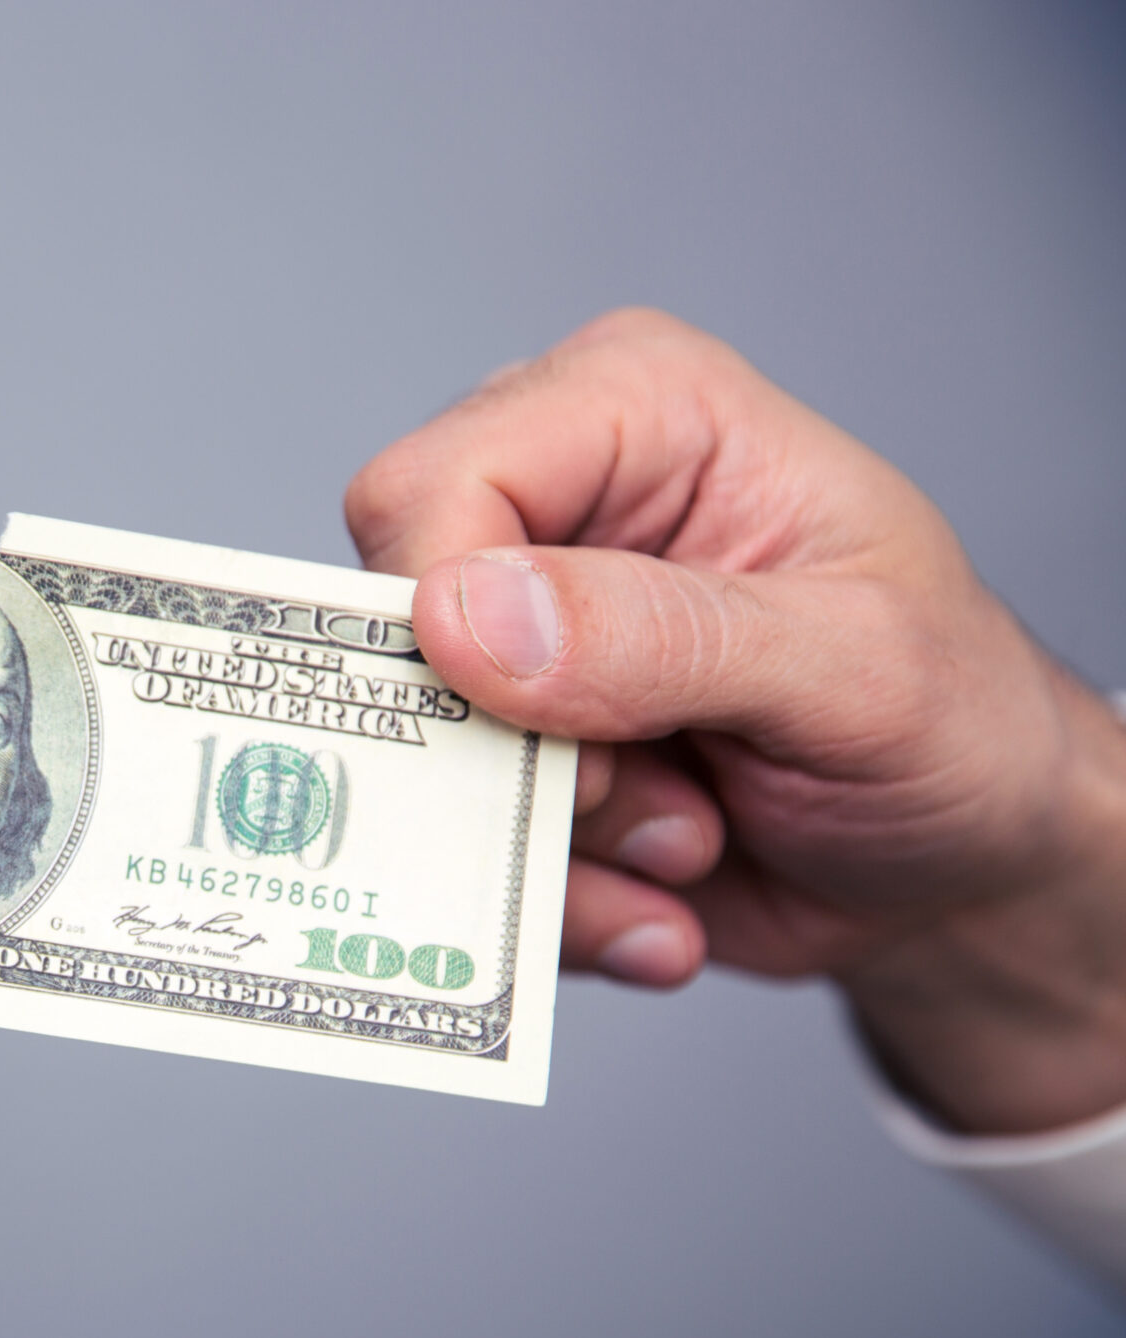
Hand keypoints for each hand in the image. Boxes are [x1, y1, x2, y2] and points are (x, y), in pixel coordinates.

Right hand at [346, 309, 1125, 1133]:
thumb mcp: (851, 668)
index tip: (558, 729)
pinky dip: (562, 906)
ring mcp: (516, 643)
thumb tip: (467, 619)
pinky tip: (665, 900)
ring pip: (416, 765)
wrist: (966, 864)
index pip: (431, 489)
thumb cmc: (954, 719)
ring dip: (560, 848)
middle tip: (650, 802)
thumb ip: (663, 636)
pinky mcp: (507, 756)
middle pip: (388, 632)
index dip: (447, 620)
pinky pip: (455, 852)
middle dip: (518, 759)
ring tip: (691, 842)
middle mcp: (552, 510)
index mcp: (633, 414)